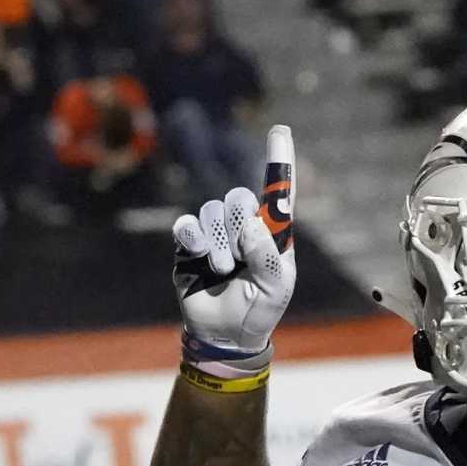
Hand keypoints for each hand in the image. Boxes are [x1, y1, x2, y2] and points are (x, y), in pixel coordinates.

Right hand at [172, 124, 295, 374]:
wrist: (226, 335)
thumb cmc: (259, 310)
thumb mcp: (275, 287)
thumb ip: (268, 256)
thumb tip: (252, 225)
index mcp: (272, 233)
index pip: (277, 193)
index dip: (278, 161)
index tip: (280, 130)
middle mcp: (244, 227)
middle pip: (239, 197)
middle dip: (239, 222)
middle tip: (239, 257)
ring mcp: (215, 234)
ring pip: (212, 211)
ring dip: (219, 242)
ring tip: (223, 269)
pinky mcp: (189, 245)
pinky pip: (186, 225)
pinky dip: (192, 237)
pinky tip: (199, 253)